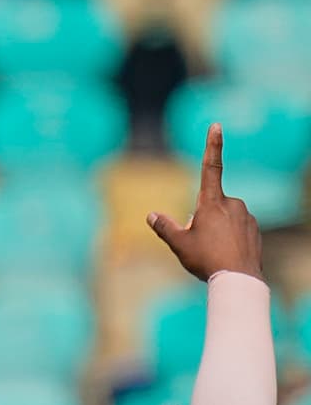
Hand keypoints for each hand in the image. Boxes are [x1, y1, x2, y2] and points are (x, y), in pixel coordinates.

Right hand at [149, 125, 265, 281]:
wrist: (239, 279)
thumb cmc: (207, 260)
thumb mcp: (179, 244)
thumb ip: (164, 227)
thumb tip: (151, 215)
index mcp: (212, 203)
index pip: (211, 167)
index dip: (213, 145)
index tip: (216, 125)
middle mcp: (232, 204)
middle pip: (210, 206)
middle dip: (202, 220)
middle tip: (199, 244)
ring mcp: (246, 216)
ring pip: (224, 218)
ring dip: (216, 230)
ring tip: (213, 252)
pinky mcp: (254, 228)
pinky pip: (237, 229)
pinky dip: (229, 239)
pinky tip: (226, 255)